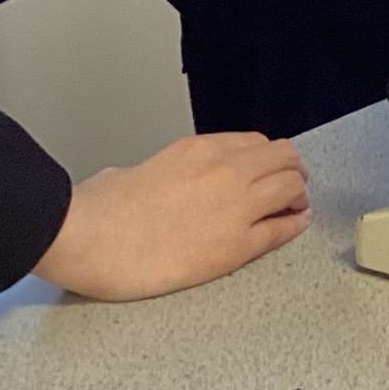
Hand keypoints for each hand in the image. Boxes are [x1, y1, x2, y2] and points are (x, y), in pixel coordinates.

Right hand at [31, 134, 311, 301]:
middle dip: (290, 170)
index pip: (253, 143)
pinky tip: (296, 224)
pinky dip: (294, 226)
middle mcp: (224, 170)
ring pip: (292, 187)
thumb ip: (149, 175)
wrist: (91, 238)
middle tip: (291, 184)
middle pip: (282, 158)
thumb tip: (140, 184)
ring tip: (295, 206)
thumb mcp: (127, 172)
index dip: (266, 157)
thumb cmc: (100, 209)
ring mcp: (235, 206)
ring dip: (297, 194)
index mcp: (197, 150)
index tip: (268, 167)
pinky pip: (281, 230)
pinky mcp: (237, 246)